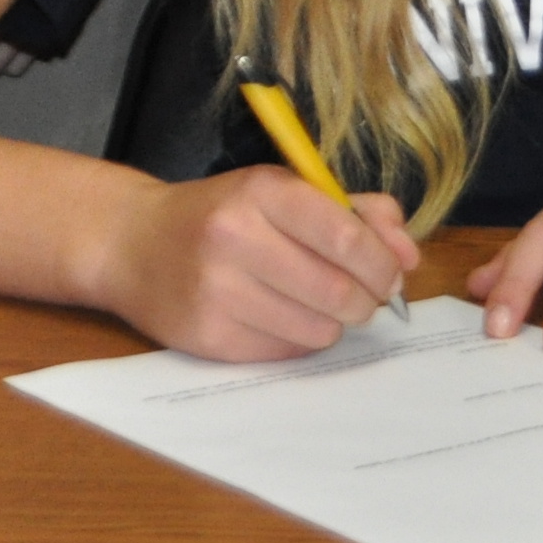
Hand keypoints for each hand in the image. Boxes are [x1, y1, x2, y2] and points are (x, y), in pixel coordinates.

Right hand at [96, 167, 419, 362]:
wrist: (133, 243)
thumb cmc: (223, 214)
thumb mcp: (283, 190)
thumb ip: (356, 211)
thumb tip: (409, 254)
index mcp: (262, 190)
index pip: (345, 235)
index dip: (382, 262)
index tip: (393, 273)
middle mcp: (236, 238)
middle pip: (338, 291)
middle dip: (367, 301)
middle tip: (365, 297)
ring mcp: (217, 291)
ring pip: (317, 329)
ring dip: (333, 323)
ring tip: (316, 304)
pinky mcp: (207, 337)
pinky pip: (284, 352)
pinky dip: (298, 340)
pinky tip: (281, 317)